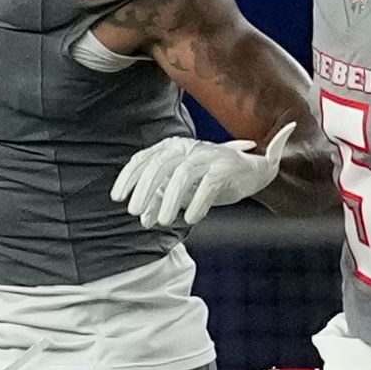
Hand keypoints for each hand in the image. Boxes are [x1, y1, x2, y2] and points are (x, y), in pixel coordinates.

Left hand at [115, 120, 292, 231]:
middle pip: (159, 165)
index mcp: (172, 147)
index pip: (143, 159)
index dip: (127, 178)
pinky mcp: (226, 167)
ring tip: (163, 222)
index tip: (117, 198)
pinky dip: (198, 203)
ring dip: (169, 200)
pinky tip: (191, 219)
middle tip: (135, 212)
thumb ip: (162, 199)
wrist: (252, 171)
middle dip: (144, 189)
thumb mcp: (183, 189)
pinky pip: (208, 185)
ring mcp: (207, 156)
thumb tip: (143, 220)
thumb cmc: (211, 179)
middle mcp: (187, 148)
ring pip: (182, 176)